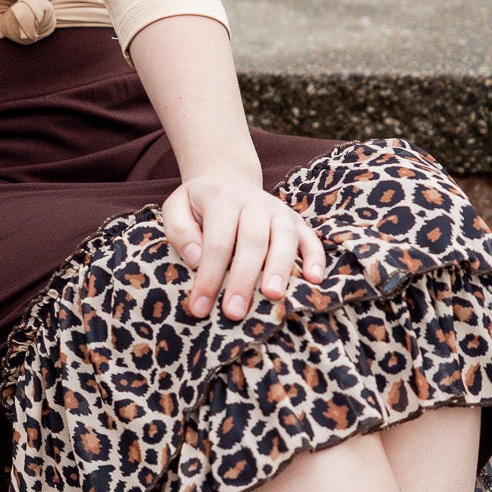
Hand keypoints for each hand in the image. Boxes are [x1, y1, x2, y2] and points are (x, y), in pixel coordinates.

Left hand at [161, 176, 325, 321]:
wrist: (226, 179)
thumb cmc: (198, 204)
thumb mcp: (176, 208)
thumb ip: (179, 231)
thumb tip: (196, 259)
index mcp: (222, 198)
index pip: (217, 242)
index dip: (209, 277)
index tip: (199, 307)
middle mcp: (254, 202)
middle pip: (252, 241)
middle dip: (243, 279)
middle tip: (234, 312)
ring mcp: (278, 210)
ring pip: (285, 237)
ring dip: (280, 268)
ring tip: (273, 296)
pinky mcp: (295, 220)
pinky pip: (310, 237)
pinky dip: (315, 257)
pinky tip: (314, 280)